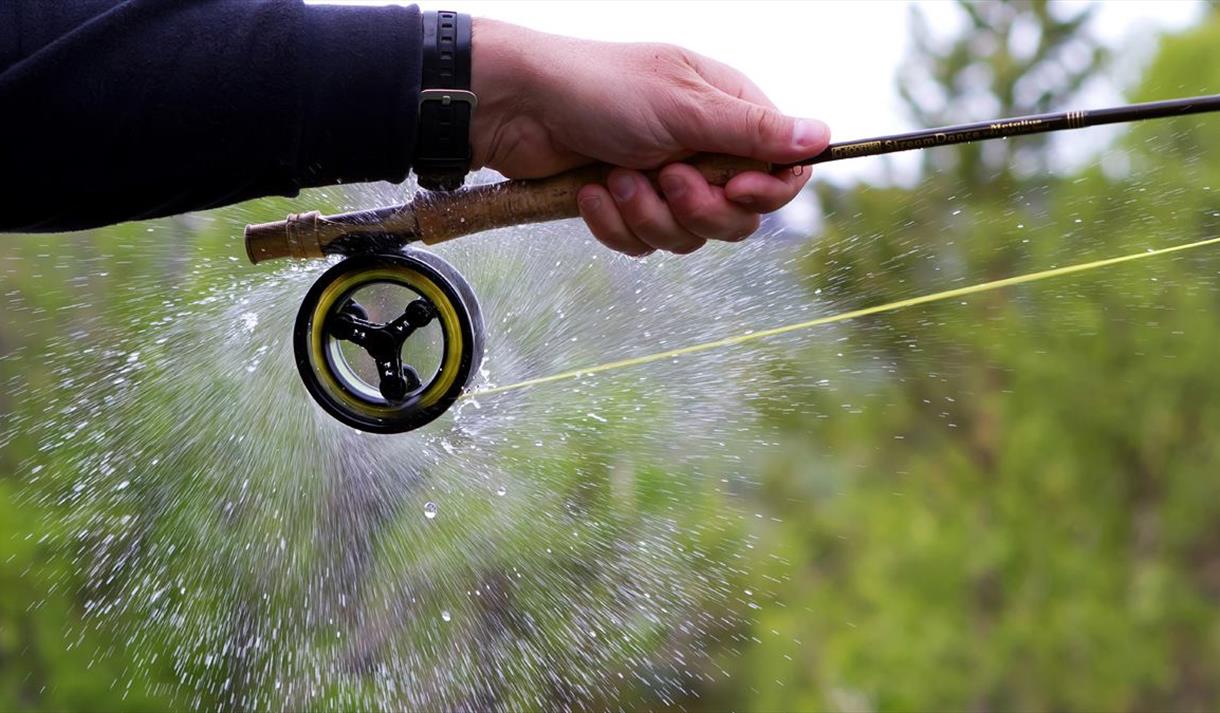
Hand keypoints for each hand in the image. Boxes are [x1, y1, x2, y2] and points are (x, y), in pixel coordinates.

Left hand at [470, 19, 829, 255]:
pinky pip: (644, 244)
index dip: (769, 189)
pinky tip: (592, 192)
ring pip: (689, 237)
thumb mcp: (683, 106)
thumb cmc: (599, 90)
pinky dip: (616, 224)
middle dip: (699, 208)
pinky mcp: (628, 208)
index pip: (782, 168)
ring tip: (616, 176)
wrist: (518, 109)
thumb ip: (752, 130)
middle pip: (740, 216)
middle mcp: (703, 150)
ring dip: (649, 214)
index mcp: (728, 113)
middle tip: (666, 179)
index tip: (741, 187)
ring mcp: (664, 182)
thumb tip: (823, 136)